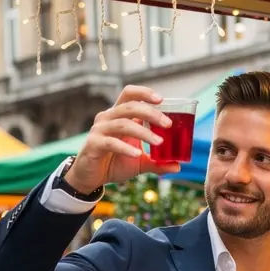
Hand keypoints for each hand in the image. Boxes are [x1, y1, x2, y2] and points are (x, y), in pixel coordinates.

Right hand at [64, 85, 182, 193]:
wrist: (92, 177)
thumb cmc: (114, 163)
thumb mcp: (139, 162)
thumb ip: (157, 162)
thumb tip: (178, 166)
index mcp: (118, 116)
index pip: (129, 95)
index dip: (144, 93)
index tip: (161, 99)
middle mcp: (108, 118)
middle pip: (129, 107)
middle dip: (151, 113)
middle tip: (168, 124)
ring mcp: (99, 130)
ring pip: (123, 124)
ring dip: (143, 133)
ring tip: (159, 142)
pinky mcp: (93, 144)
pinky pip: (111, 143)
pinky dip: (126, 148)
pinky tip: (138, 154)